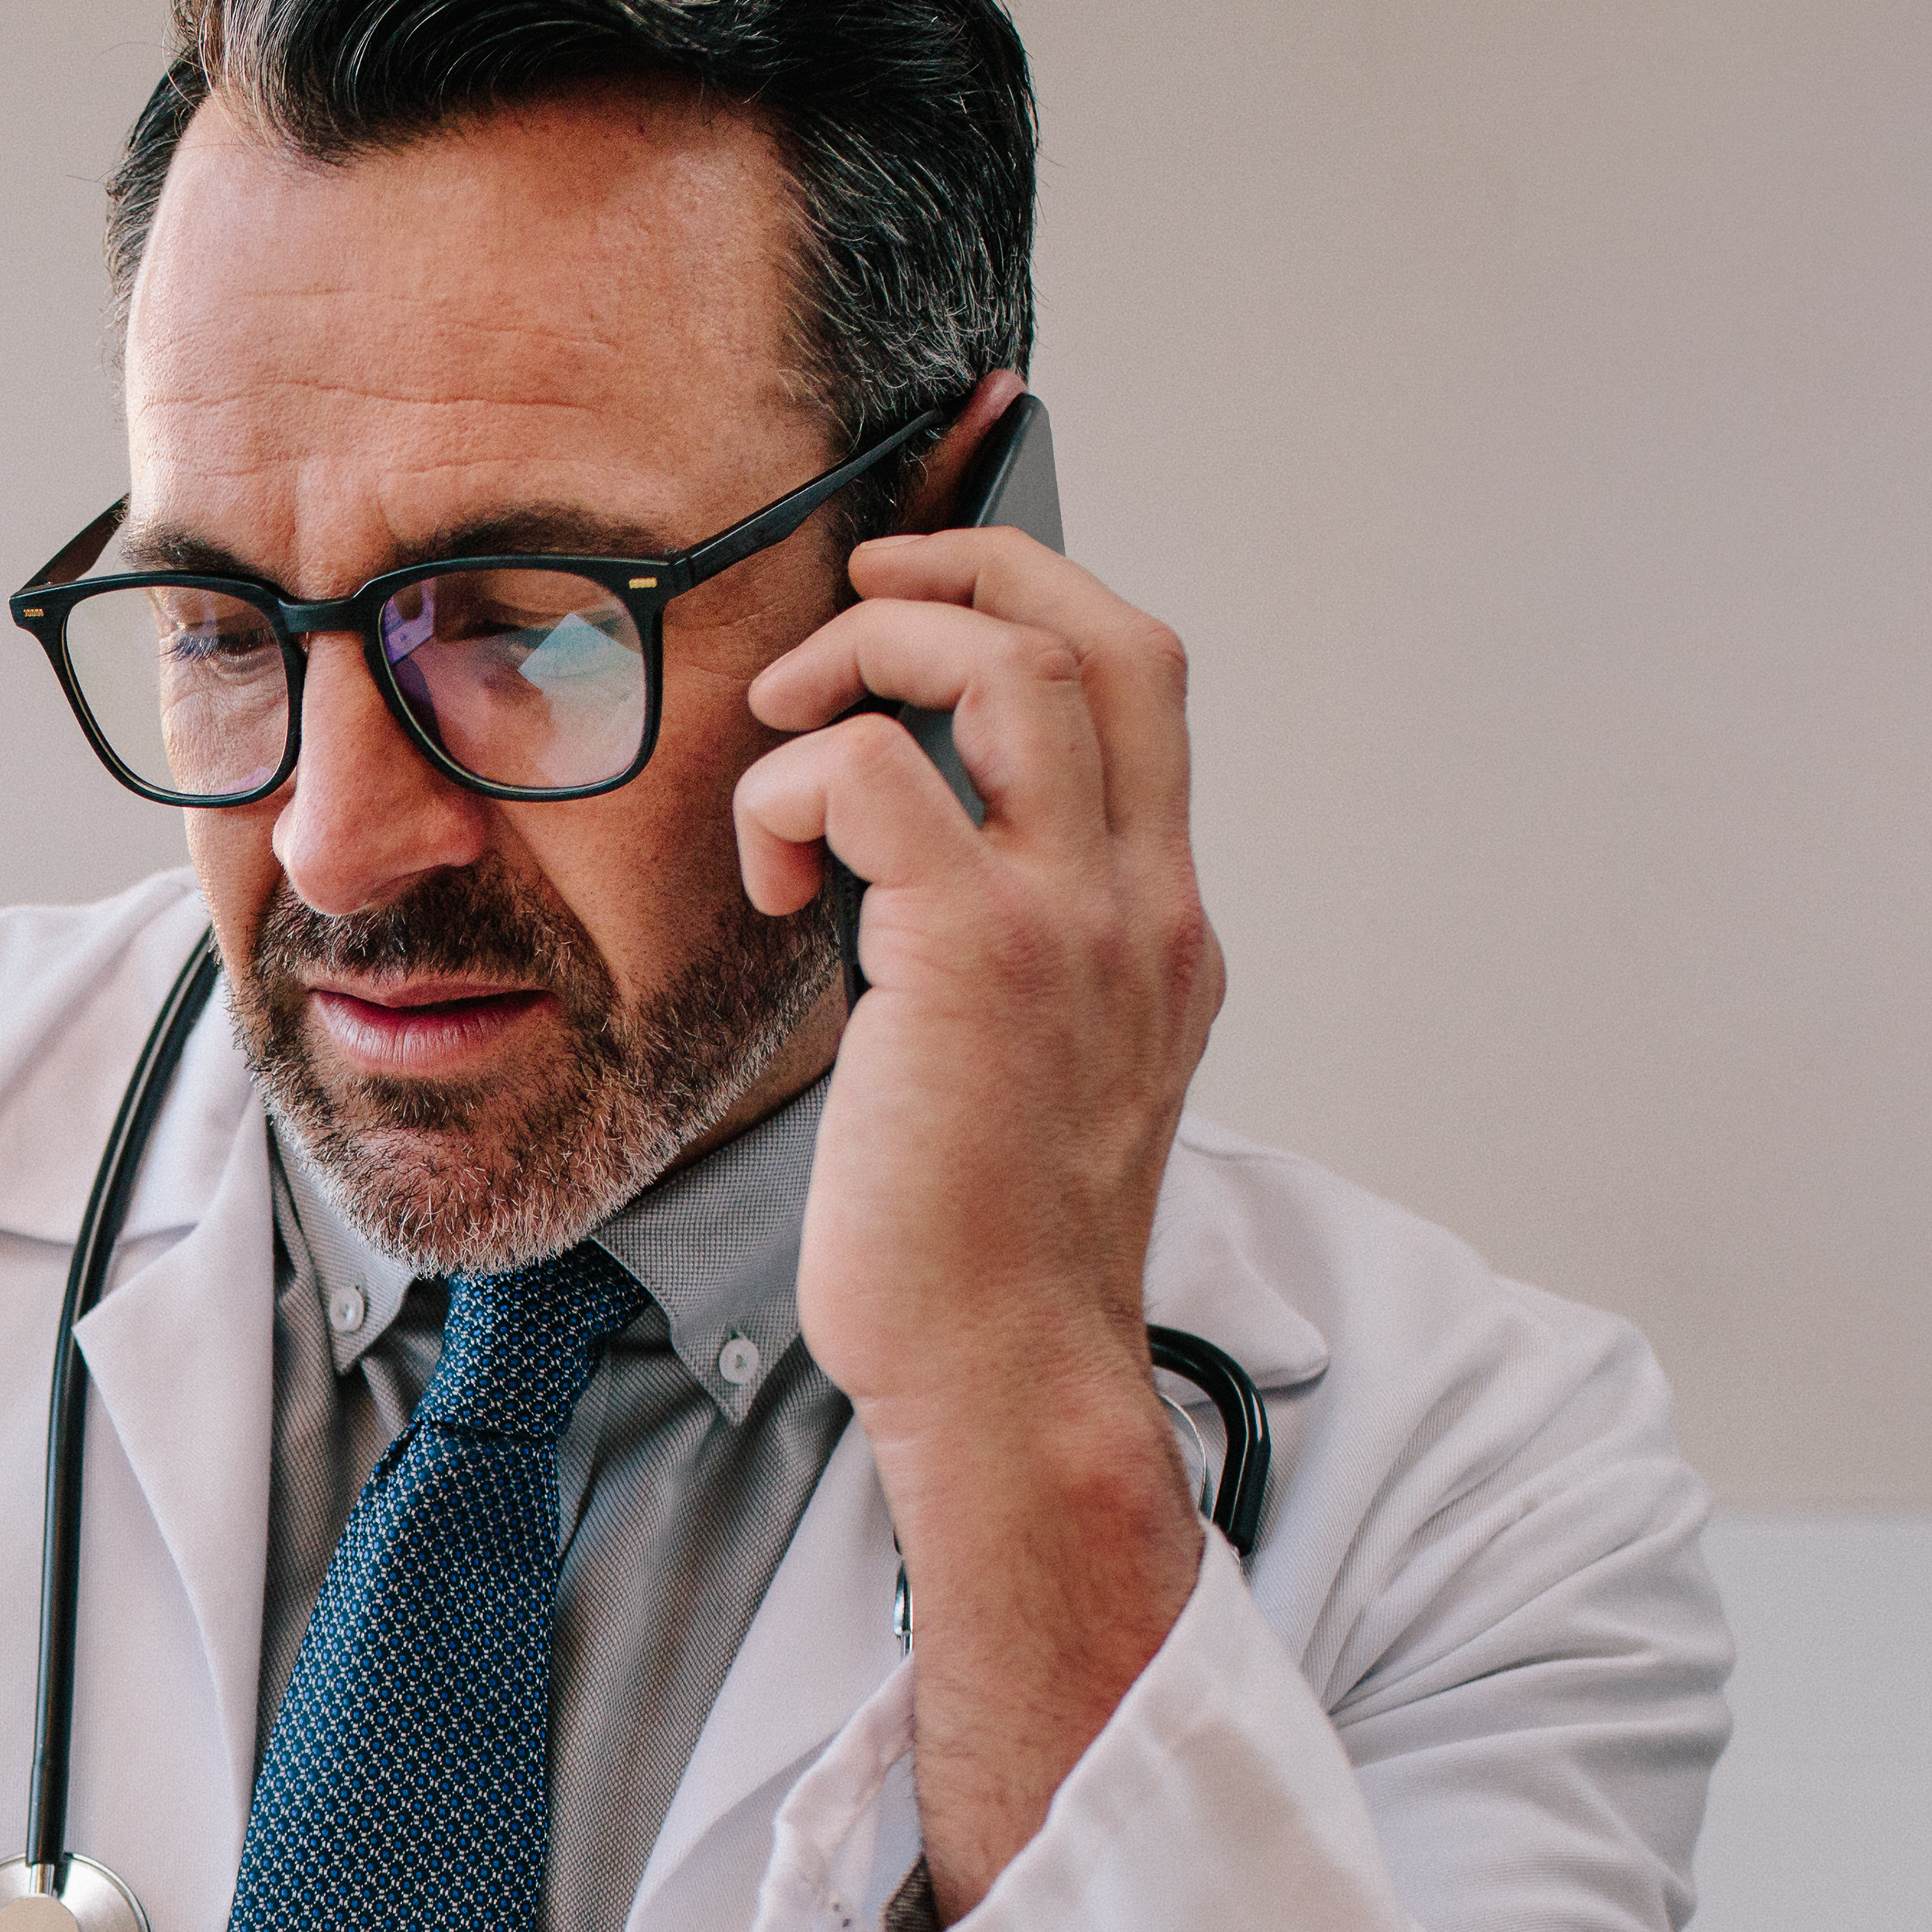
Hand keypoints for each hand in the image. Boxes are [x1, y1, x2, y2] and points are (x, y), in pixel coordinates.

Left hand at [728, 469, 1223, 1914]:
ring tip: (792, 735)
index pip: (1143, 677)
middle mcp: (1141, 901)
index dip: (1043, 579)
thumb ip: (1003, 956)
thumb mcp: (1026, 1072)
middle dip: (961, 576)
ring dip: (872, 660)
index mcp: (1160, 920)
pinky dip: (802, 785)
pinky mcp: (974, 959)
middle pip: (1100, 630)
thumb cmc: (981, 1251)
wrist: (1007, 1379)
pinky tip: (770, 868)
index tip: (938, 552)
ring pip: (1004, 669)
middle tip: (848, 613)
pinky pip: (880, 779)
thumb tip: (901, 874)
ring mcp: (1072, 922)